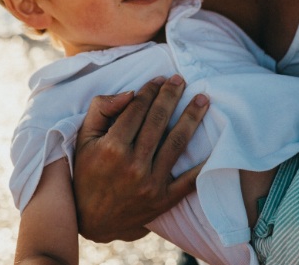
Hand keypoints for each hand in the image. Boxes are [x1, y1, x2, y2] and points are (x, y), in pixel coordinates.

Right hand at [73, 75, 208, 241]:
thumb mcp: (84, 138)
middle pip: (159, 121)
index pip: (137, 109)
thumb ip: (101, 109)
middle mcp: (133, 165)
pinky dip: (203, 164)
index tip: (159, 79)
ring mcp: (150, 184)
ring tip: (202, 100)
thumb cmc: (87, 172)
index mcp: (112, 147)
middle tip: (181, 80)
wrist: (90, 220)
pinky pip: (189, 181)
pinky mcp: (163, 201)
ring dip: (192, 117)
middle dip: (171, 96)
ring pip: (177, 143)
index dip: (150, 90)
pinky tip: (214, 145)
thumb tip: (130, 93)